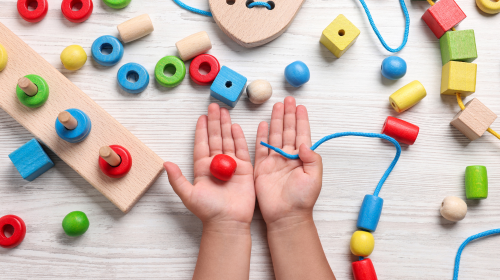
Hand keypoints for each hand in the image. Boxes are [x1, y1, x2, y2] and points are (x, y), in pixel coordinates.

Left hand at [164, 104, 254, 228]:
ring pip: (228, 140)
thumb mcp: (188, 194)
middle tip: (214, 105)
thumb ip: (177, 179)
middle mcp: (217, 164)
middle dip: (215, 122)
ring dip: (226, 125)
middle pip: (215, 138)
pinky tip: (236, 126)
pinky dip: (239, 138)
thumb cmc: (207, 211)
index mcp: (202, 168)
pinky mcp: (245, 169)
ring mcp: (232, 165)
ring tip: (224, 110)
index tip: (202, 117)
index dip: (201, 130)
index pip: (201, 144)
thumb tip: (165, 163)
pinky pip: (242, 149)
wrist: (228, 222)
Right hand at [254, 97, 322, 228]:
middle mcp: (288, 156)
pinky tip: (262, 124)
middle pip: (288, 130)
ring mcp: (274, 161)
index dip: (301, 120)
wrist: (285, 215)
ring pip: (275, 135)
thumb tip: (304, 143)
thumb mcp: (314, 178)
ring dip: (276, 121)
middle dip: (287, 114)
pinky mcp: (262, 167)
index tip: (300, 106)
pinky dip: (261, 136)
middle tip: (287, 99)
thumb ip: (312, 159)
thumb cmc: (302, 199)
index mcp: (302, 158)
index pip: (302, 134)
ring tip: (276, 106)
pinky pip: (260, 148)